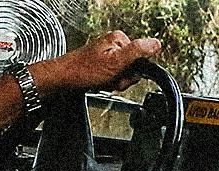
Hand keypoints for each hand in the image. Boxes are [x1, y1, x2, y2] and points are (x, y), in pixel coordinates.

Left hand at [32, 31, 160, 94]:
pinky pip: (113, 78)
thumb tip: (156, 44)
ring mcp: (108, 55)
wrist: (62, 80)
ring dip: (114, 83)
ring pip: (123, 75)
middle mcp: (114, 45)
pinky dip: (107, 84)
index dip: (132, 72)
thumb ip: (138, 52)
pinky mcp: (102, 65)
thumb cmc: (84, 71)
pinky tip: (98, 83)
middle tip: (109, 79)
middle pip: (132, 68)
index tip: (120, 74)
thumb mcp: (116, 62)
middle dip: (122, 79)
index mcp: (119, 39)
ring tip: (101, 81)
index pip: (141, 59)